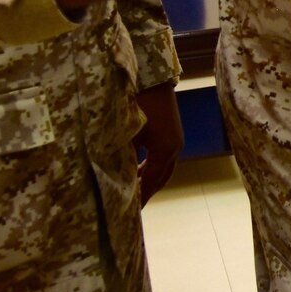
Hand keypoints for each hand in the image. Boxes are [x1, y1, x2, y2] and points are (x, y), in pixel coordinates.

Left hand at [133, 85, 184, 201]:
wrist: (155, 80)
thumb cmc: (140, 105)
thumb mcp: (129, 131)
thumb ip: (123, 154)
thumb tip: (114, 175)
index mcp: (164, 151)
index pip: (151, 181)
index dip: (142, 196)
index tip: (133, 211)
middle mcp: (174, 149)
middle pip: (161, 178)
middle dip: (149, 191)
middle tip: (136, 205)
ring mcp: (176, 141)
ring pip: (164, 168)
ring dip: (150, 178)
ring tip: (135, 188)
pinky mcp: (173, 134)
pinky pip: (164, 158)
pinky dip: (152, 166)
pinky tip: (140, 167)